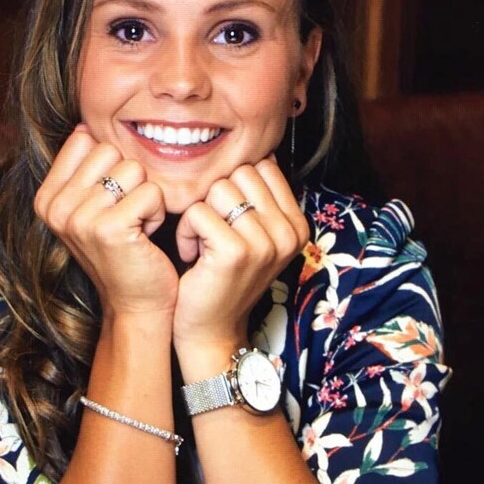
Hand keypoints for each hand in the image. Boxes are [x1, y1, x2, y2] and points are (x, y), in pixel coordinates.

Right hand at [34, 125, 178, 319]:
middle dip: (130, 180)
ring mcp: (79, 218)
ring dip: (145, 197)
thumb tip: (85, 127)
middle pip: (110, 150)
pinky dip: (156, 213)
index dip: (110, 166)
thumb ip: (84, 171)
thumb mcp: (92, 210)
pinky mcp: (109, 229)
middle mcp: (56, 207)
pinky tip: (145, 237)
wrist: (136, 306)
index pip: (85, 140)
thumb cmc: (123, 255)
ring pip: (133, 169)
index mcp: (47, 198)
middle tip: (127, 216)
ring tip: (136, 227)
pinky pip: (150, 192)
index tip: (111, 202)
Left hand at [173, 157, 308, 357]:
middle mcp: (289, 232)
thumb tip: (258, 153)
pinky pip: (197, 212)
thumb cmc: (224, 278)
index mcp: (297, 224)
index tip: (230, 222)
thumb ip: (260, 197)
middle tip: (214, 234)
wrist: (212, 331)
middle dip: (216, 199)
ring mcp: (266, 243)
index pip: (262, 167)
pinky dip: (186, 232)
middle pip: (239, 174)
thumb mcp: (254, 236)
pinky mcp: (236, 252)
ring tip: (203, 245)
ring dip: (199, 215)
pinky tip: (192, 256)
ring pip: (217, 190)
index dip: (234, 187)